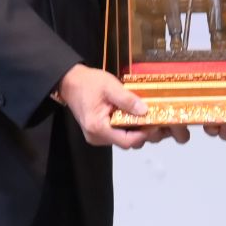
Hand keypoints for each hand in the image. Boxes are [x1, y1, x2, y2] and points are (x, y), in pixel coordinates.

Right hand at [55, 64, 179, 148]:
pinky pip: (117, 134)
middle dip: (142, 133)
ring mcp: (96, 136)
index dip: (143, 134)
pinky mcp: (98, 132)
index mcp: (98, 127)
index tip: (154, 123)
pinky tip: (133, 116)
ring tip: (145, 116)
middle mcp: (96, 137)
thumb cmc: (87, 83)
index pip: (127, 141)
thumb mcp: (109, 86)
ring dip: (135, 130)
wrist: (70, 82)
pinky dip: (127, 128)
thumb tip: (144, 110)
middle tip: (154, 119)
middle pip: (126, 143)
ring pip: (123, 140)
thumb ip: (127, 99)